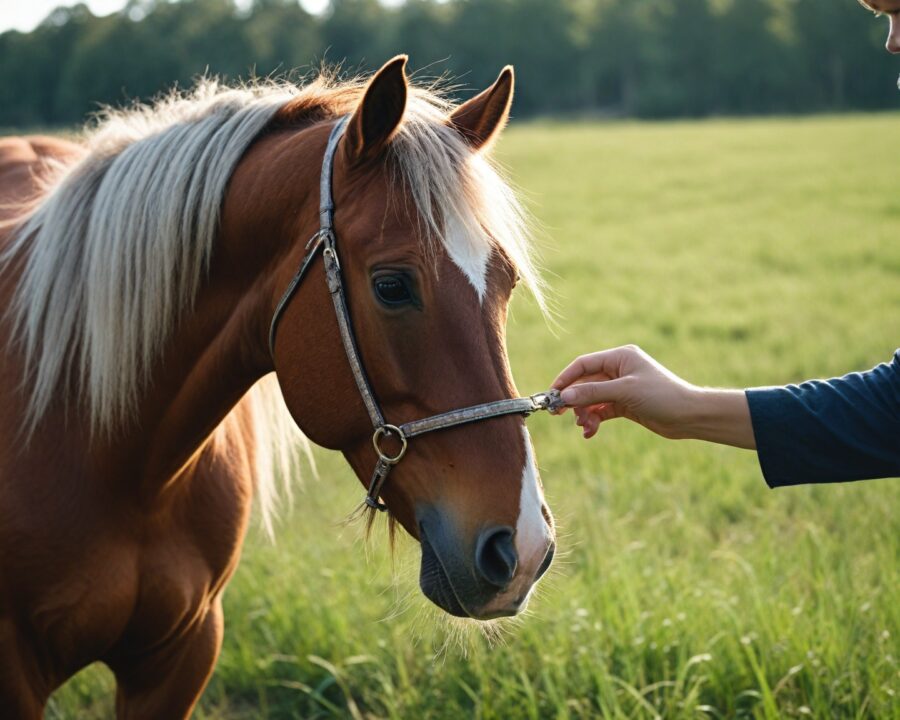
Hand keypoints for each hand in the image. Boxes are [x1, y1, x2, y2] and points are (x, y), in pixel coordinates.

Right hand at [551, 345, 755, 448]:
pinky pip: (601, 411)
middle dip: (574, 400)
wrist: (690, 417)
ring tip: (584, 427)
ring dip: (584, 414)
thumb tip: (565, 396)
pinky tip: (590, 432)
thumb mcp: (625, 392)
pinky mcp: (625, 404)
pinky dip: (594, 420)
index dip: (566, 379)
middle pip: (585, 383)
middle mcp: (619, 370)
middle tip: (558, 414)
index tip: (552, 394)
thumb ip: (593, 393)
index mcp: (619, 357)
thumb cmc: (662, 396)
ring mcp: (621, 388)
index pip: (584, 364)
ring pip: (592, 399)